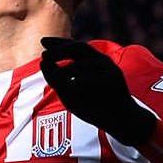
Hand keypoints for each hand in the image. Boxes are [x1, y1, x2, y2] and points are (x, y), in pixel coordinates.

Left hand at [40, 37, 158, 146]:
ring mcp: (109, 68)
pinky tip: (72, 86)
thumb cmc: (93, 107)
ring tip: (54, 77)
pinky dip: (84, 81)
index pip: (73, 47)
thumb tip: (43, 62)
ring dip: (69, 69)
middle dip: (61, 50)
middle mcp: (100, 61)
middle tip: (46, 55)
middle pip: (80, 48)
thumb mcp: (69, 94)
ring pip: (87, 63)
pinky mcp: (116, 79)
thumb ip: (56, 80)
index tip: (43, 41)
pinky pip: (98, 76)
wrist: (119, 121)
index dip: (58, 42)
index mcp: (90, 61)